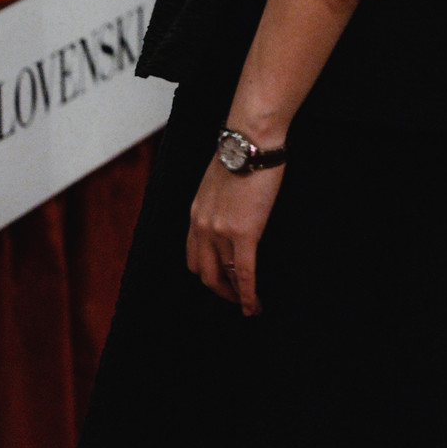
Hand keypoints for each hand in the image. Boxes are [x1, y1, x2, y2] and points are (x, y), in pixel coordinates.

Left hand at [187, 153, 284, 315]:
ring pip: (222, 278)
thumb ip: (219, 201)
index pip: (192, 255)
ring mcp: (220, 232)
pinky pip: (244, 274)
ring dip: (234, 296)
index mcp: (196, 213)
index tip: (221, 280)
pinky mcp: (243, 234)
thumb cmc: (241, 152)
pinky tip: (254, 306)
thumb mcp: (217, 180)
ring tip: (248, 305)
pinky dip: (248, 295)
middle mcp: (201, 226)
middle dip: (219, 290)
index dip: (206, 272)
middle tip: (234, 298)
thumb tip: (232, 210)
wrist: (250, 141)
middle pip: (203, 272)